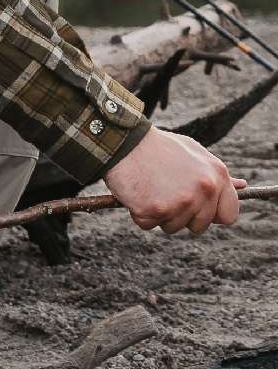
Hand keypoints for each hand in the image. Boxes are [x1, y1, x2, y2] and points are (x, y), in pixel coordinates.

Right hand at [104, 126, 245, 234]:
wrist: (125, 141)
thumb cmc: (160, 147)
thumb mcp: (194, 153)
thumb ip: (217, 174)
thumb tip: (242, 186)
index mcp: (217, 176)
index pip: (228, 215)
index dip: (211, 214)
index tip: (196, 207)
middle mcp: (204, 190)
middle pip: (199, 226)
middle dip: (182, 215)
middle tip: (165, 192)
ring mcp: (181, 202)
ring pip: (173, 228)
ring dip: (160, 215)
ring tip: (151, 189)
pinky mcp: (156, 210)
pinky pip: (148, 225)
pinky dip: (139, 213)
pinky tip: (138, 192)